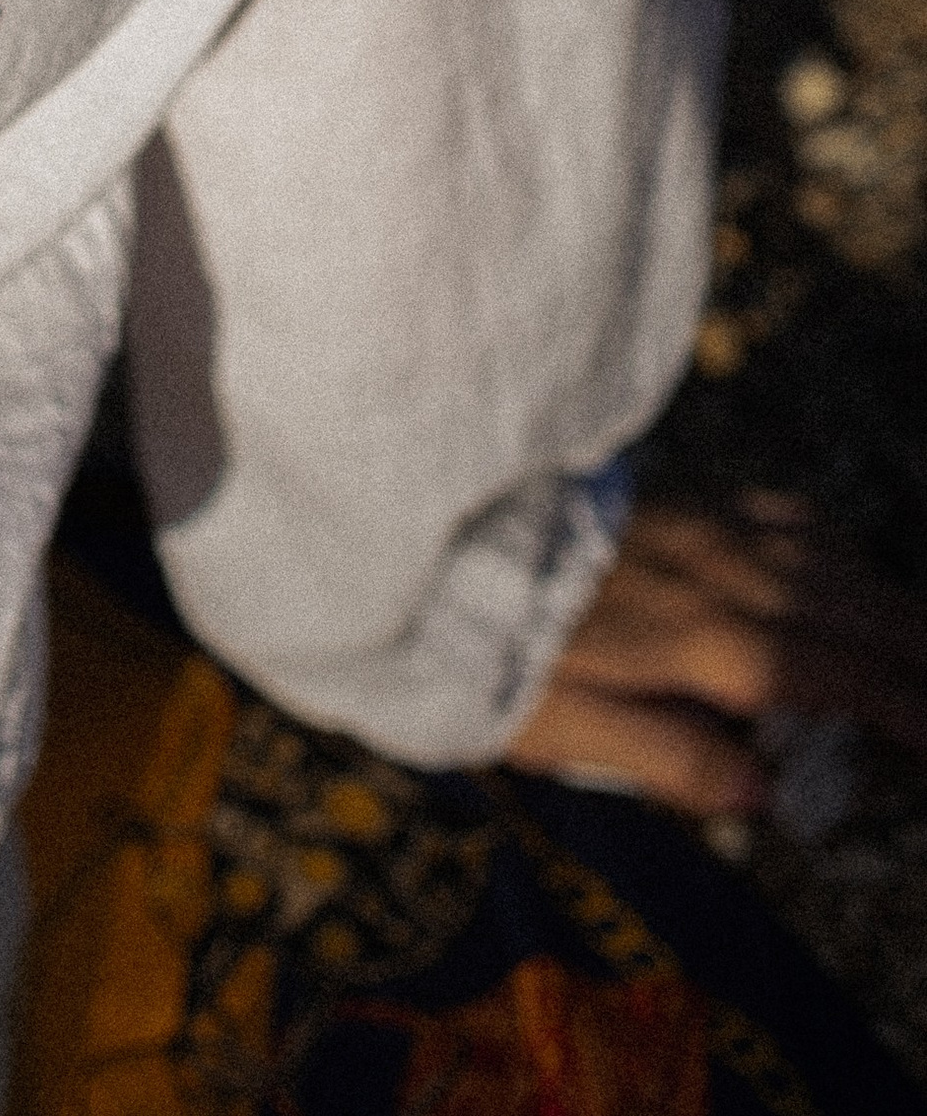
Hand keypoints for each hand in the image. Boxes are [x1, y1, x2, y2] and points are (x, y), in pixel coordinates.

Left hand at [506, 494, 926, 813]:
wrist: (422, 533)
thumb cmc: (483, 644)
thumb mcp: (558, 726)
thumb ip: (666, 759)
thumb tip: (764, 793)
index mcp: (701, 639)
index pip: (838, 677)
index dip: (911, 709)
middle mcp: (718, 573)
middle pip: (855, 611)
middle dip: (919, 654)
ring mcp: (701, 529)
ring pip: (831, 560)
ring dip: (890, 604)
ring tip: (918, 647)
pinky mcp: (678, 506)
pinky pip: (783, 518)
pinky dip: (833, 549)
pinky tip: (839, 567)